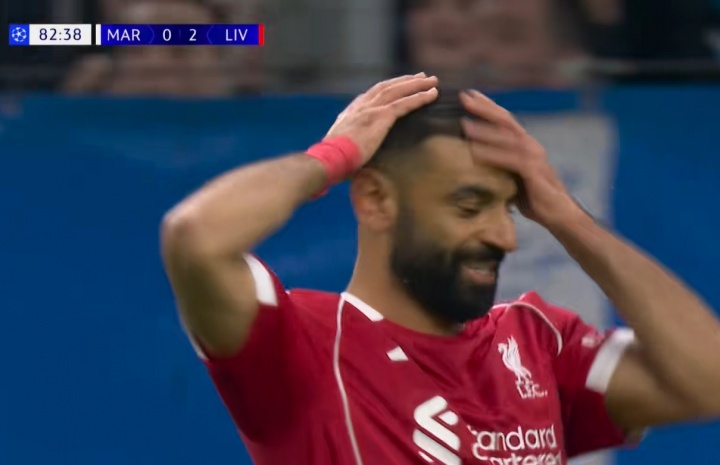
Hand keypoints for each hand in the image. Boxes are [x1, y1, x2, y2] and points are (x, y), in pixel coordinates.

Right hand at [325, 74, 438, 164]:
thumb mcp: (341, 148)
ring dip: (417, 85)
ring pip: (398, 91)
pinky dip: (419, 98)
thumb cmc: (333, 161)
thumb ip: (351, 144)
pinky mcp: (380, 117)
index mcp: (351, 112)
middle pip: (387, 87)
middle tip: (422, 77)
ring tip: (432, 82)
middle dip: (405, 81)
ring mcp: (370, 109)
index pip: (372, 94)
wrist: (328, 159)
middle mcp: (361, 106)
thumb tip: (355, 155)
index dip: (388, 88)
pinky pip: (404, 104)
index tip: (400, 85)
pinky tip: (432, 95)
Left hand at [459, 89, 583, 228]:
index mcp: (526, 144)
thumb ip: (499, 165)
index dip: (489, 106)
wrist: (558, 215)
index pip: (505, 120)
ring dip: (484, 131)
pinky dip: (491, 155)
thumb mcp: (512, 177)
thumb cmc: (534, 197)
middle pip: (505, 122)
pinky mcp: (533, 172)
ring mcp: (534, 157)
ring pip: (506, 138)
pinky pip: (509, 160)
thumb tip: (474, 160)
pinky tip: (474, 152)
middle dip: (484, 109)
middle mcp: (531, 146)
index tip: (470, 95)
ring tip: (464, 125)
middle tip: (464, 98)